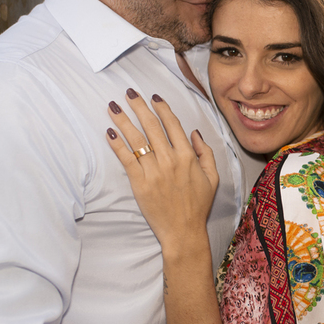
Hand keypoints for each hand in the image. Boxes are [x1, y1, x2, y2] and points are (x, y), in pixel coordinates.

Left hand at [106, 89, 219, 246]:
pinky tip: (110, 132)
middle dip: (139, 107)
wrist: (183, 230)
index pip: (172, 125)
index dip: (162, 108)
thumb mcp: (213, 177)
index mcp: (187, 156)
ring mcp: (153, 171)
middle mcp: (170, 160)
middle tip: (129, 93)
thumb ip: (205, 152)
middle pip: (151, 126)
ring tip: (113, 107)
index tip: (154, 97)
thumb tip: (194, 133)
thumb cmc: (198, 205)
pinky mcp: (139, 183)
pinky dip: (117, 145)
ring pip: (136, 139)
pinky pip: (126, 159)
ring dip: (123, 120)